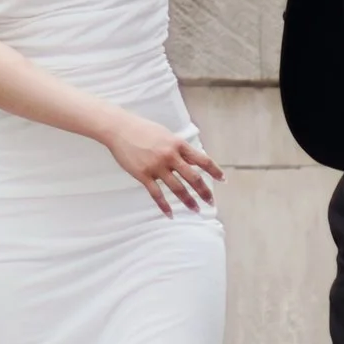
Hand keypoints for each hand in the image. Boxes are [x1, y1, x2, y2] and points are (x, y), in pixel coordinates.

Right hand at [106, 112, 223, 216]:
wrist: (120, 129)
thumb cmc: (143, 129)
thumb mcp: (166, 135)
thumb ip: (178, 148)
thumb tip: (192, 160)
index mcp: (177, 144)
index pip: (202, 160)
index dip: (214, 171)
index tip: (223, 180)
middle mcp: (170, 156)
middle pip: (193, 177)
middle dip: (204, 191)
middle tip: (211, 202)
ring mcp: (156, 166)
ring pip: (177, 188)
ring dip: (188, 201)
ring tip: (196, 210)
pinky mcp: (143, 175)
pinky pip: (157, 194)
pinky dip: (164, 206)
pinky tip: (171, 214)